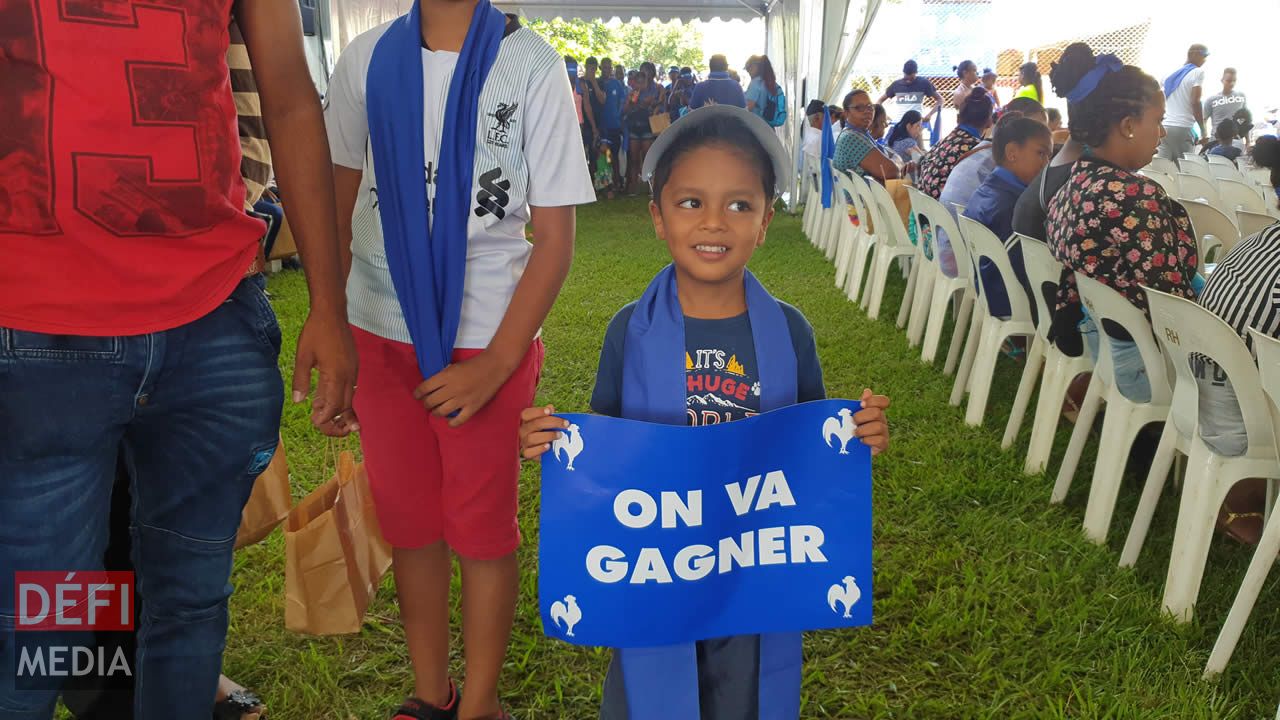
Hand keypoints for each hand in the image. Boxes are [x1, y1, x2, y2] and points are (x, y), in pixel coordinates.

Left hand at [293, 311, 358, 435]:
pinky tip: (330, 399)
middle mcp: (349, 375)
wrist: (332, 312)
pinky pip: (350, 388)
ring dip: (340, 410)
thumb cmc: (316, 332)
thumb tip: (298, 401)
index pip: (334, 406)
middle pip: (346, 406)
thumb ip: (301, 380)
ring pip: (350, 398)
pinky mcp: (353, 366)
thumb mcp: (303, 356)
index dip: (325, 418)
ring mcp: (353, 370)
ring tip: (329, 419)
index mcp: (336, 375)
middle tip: (323, 427)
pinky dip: (341, 398)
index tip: (314, 421)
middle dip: (336, 421)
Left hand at [413, 350, 512, 426]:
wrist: (494, 366)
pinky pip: (459, 420)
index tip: (416, 395)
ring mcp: (463, 399)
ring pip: (441, 412)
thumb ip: (442, 376)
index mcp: (446, 376)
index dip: (417, 393)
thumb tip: (432, 386)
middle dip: (426, 404)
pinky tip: (449, 421)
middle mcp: (452, 389)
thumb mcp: (454, 366)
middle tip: (427, 403)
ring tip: (436, 411)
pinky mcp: (473, 407)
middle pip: (431, 401)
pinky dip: (452, 423)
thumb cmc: (473, 364)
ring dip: (435, 412)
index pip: (425, 387)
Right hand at [519, 405, 568, 459]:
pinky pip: (529, 452)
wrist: (543, 449)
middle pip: (534, 424)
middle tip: (565, 424)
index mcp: (526, 420)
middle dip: (552, 422)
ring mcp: (524, 442)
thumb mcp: (547, 422)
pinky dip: (539, 449)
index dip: (538, 412)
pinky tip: (549, 446)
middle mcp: (523, 430)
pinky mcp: (526, 453)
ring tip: (559, 435)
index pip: (527, 413)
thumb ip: (548, 415)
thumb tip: (550, 407)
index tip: (550, 411)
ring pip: (532, 438)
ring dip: (548, 436)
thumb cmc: (544, 431)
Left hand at [853, 388, 889, 455]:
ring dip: (863, 430)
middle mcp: (882, 420)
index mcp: (876, 410)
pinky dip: (868, 440)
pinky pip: (880, 440)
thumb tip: (867, 391)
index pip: (884, 401)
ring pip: (878, 427)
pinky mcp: (883, 444)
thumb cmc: (852, 428)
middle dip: (861, 417)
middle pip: (877, 413)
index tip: (862, 404)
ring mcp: (884, 432)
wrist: (852, 448)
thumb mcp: (852, 415)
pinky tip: (861, 441)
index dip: (874, 401)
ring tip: (854, 433)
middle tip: (852, 422)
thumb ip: (858, 404)